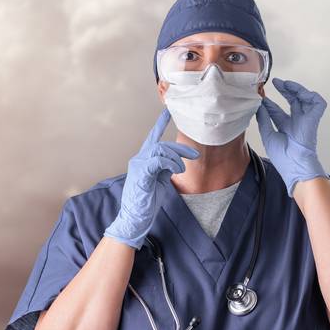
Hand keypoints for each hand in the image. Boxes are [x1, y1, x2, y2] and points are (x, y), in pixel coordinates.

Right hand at [104, 110, 199, 248]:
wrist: (134, 218)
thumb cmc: (145, 201)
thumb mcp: (159, 180)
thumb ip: (164, 168)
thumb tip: (176, 162)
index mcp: (143, 160)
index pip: (152, 137)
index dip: (160, 123)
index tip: (168, 111)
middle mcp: (138, 159)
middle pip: (162, 144)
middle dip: (181, 148)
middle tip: (195, 155)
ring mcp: (138, 166)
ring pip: (160, 150)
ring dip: (177, 157)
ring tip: (182, 169)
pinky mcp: (141, 174)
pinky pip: (157, 161)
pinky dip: (170, 164)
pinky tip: (177, 171)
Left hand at [256, 78, 326, 194]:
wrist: (294, 164)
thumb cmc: (282, 155)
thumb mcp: (268, 135)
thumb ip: (264, 119)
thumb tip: (258, 106)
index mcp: (285, 128)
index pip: (277, 112)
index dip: (269, 103)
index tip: (260, 96)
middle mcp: (296, 123)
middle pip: (292, 102)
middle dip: (285, 91)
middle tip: (275, 82)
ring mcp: (305, 120)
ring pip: (304, 99)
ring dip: (296, 90)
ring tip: (285, 84)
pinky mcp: (313, 119)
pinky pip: (318, 103)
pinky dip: (311, 95)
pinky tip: (299, 92)